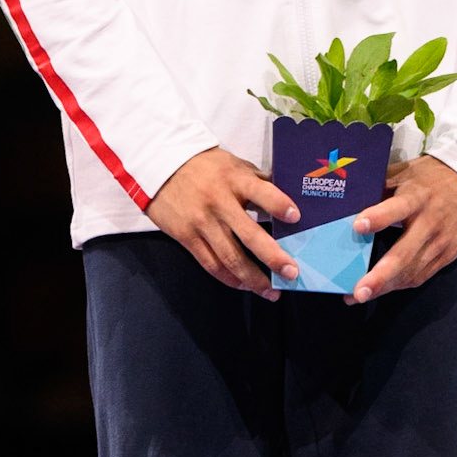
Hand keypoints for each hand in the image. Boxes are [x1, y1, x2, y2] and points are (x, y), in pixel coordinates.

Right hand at [147, 146, 301, 297]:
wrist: (160, 166)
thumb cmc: (204, 165)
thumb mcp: (233, 164)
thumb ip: (257, 181)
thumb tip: (286, 197)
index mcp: (234, 179)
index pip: (261, 192)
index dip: (278, 204)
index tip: (296, 217)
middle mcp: (219, 202)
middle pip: (249, 234)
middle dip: (272, 256)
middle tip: (291, 273)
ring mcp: (202, 222)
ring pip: (230, 257)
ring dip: (252, 279)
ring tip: (271, 291)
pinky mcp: (186, 237)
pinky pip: (210, 263)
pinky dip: (229, 278)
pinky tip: (243, 285)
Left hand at [346, 155, 456, 302]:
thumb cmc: (432, 178)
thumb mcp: (406, 172)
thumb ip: (381, 185)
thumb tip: (348, 197)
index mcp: (417, 196)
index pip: (397, 207)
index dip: (378, 217)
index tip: (358, 226)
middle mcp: (429, 222)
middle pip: (405, 253)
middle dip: (381, 275)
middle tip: (359, 291)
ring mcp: (440, 242)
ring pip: (412, 271)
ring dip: (386, 287)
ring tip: (360, 295)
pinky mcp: (447, 256)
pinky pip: (421, 275)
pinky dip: (400, 284)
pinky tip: (382, 289)